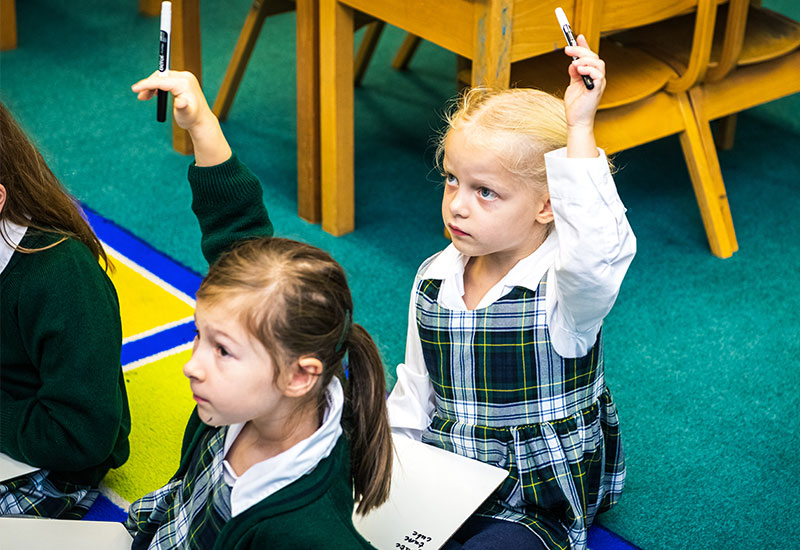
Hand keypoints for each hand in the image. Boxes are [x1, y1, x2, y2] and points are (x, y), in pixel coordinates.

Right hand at [131, 70, 211, 130]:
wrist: (201, 120)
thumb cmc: (192, 119)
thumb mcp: (185, 115)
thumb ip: (182, 108)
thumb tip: (181, 102)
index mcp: (184, 83)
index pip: (160, 80)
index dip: (146, 84)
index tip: (133, 89)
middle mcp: (185, 77)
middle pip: (160, 76)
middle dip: (148, 85)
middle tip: (140, 97)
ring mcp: (185, 77)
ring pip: (162, 77)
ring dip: (151, 86)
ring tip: (144, 97)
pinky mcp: (183, 80)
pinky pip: (166, 79)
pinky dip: (158, 86)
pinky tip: (154, 94)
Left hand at [563, 35, 604, 156]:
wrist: (576, 120)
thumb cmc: (575, 105)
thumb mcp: (572, 84)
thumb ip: (574, 72)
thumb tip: (572, 62)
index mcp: (591, 75)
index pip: (590, 56)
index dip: (585, 45)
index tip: (577, 36)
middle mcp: (597, 77)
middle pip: (594, 57)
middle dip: (580, 50)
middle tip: (567, 49)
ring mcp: (599, 83)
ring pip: (598, 63)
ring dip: (585, 59)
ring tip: (574, 63)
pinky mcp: (597, 89)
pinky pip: (598, 75)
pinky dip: (589, 69)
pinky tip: (579, 69)